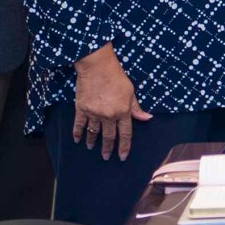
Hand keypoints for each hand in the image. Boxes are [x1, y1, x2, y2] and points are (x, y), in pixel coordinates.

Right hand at [73, 44, 150, 160]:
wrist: (97, 67)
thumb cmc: (117, 77)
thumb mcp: (131, 91)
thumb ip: (136, 107)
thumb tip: (147, 118)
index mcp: (122, 112)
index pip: (125, 134)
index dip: (124, 146)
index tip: (122, 156)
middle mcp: (108, 116)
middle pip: (108, 136)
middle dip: (108, 148)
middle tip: (106, 157)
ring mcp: (94, 113)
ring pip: (93, 132)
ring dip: (92, 142)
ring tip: (91, 148)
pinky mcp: (81, 109)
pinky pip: (79, 124)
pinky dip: (77, 133)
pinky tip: (77, 140)